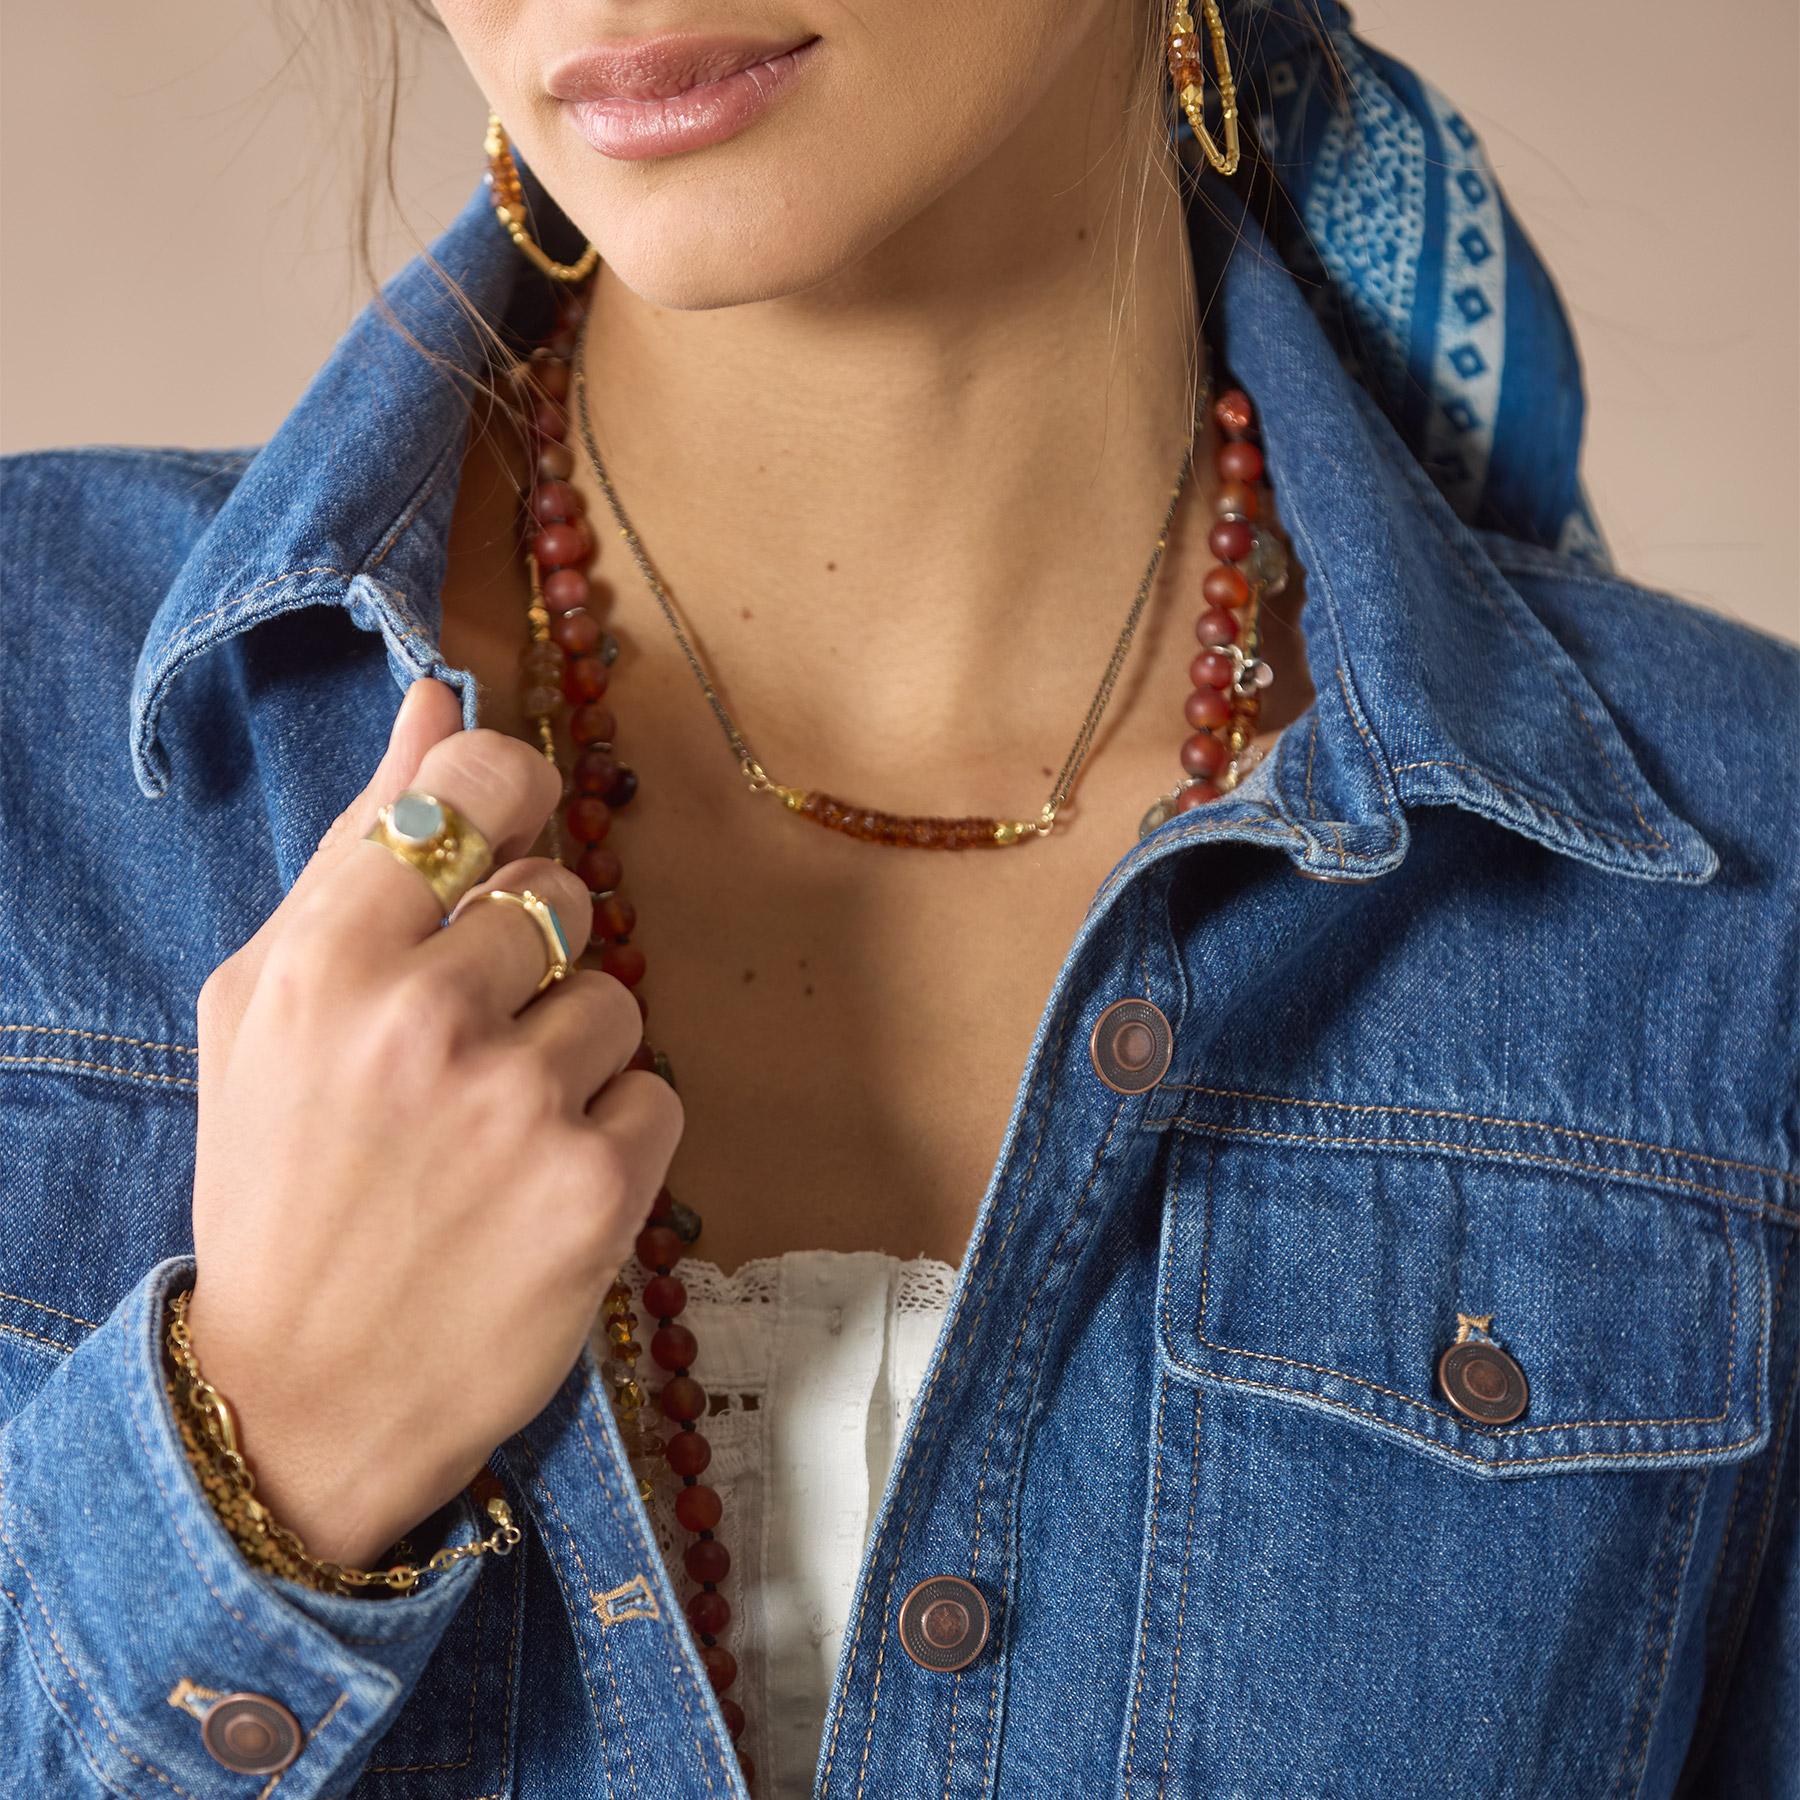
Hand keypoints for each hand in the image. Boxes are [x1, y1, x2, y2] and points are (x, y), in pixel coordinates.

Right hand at [184, 678, 683, 1567]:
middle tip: (467, 1041)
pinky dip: (613, 1135)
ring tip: (493, 1129)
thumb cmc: (277, 1185)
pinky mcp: (597, 1191)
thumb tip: (437, 697)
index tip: (508, 830)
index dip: (511, 790)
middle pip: (563, 893)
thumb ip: (355, 844)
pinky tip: (537, 1185)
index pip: (478, 782)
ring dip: (573, 1053)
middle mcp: (426, 1020)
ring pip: (620, 996)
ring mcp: (520, 1108)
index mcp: (326, 960)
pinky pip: (657, 1096)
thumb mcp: (267, 1007)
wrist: (300, 1399)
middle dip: (532, 955)